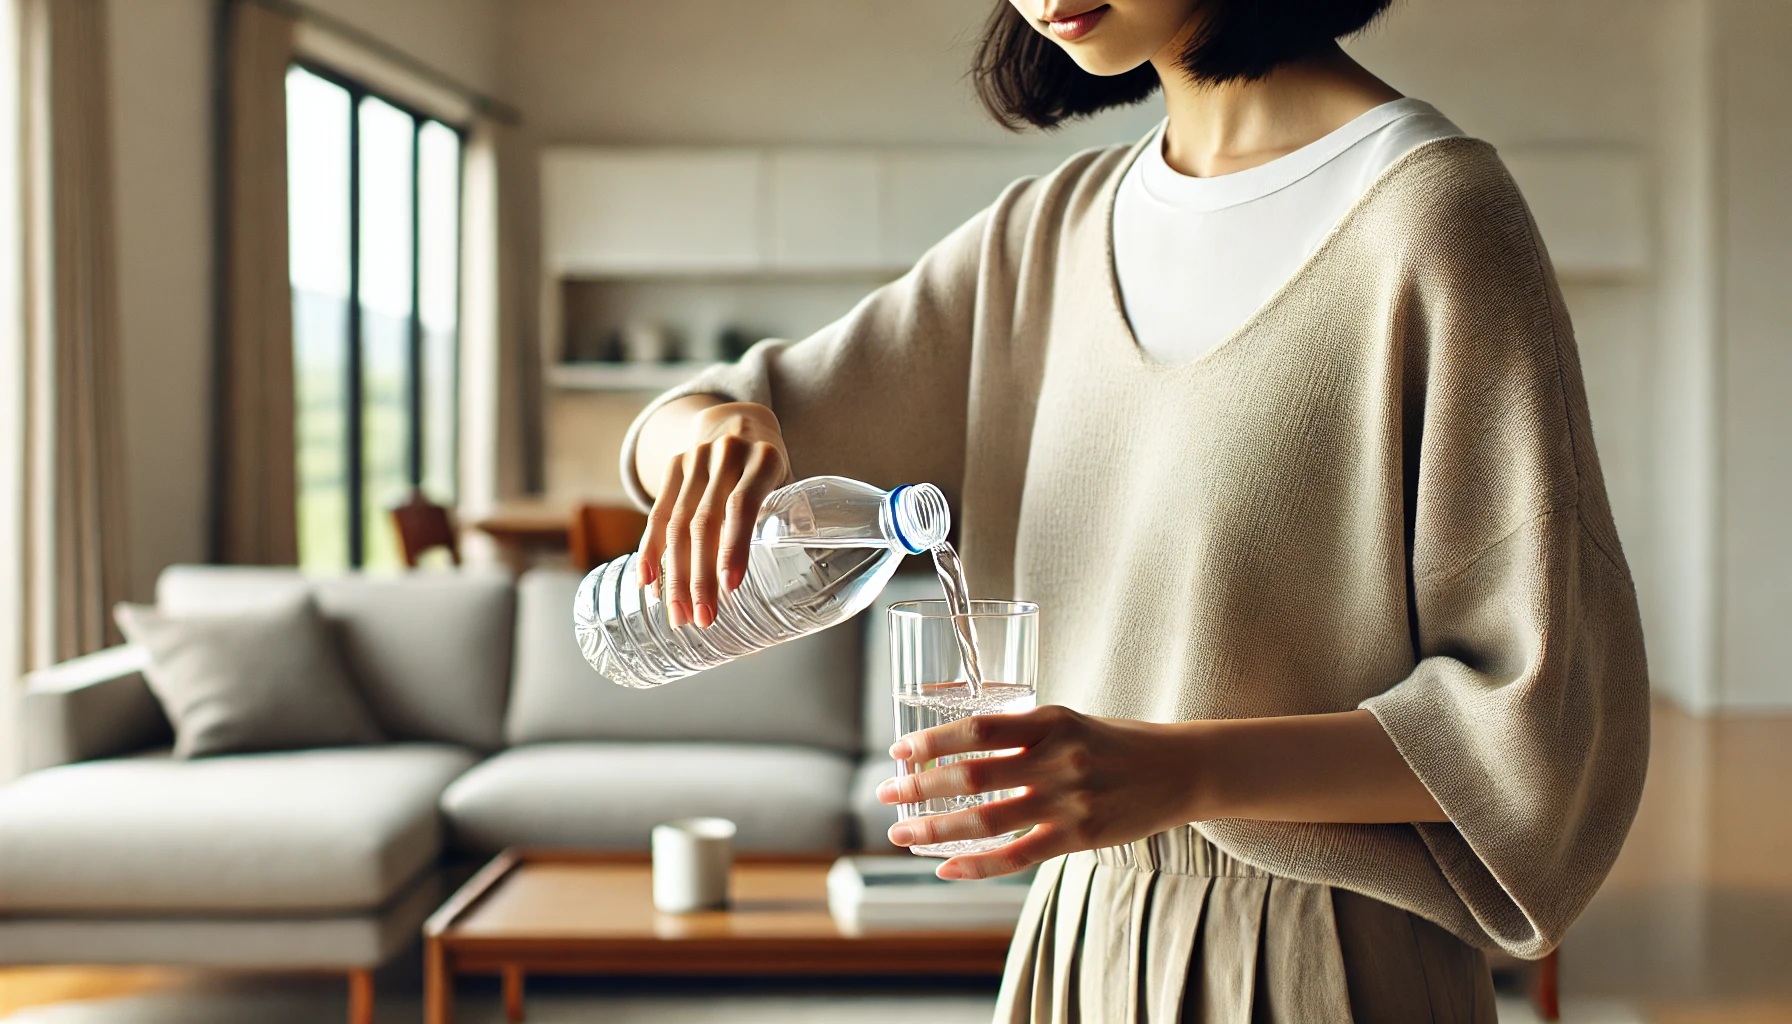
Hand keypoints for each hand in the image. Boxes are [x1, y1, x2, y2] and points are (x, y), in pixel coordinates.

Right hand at [638, 401, 791, 628]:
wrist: (738, 420)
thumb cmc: (771, 470)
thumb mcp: (789, 485)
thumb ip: (786, 522)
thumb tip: (788, 590)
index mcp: (764, 459)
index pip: (743, 504)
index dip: (735, 546)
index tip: (730, 587)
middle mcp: (727, 454)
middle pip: (705, 522)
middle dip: (699, 576)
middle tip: (702, 618)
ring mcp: (695, 458)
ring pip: (677, 523)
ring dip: (673, 574)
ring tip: (678, 614)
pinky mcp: (673, 466)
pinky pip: (657, 514)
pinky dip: (650, 551)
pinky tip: (648, 583)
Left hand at [875, 705, 1211, 879]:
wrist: (1181, 768)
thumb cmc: (1117, 742)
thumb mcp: (1070, 721)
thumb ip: (1024, 734)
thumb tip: (962, 748)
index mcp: (1050, 721)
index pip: (978, 727)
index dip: (932, 740)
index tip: (899, 750)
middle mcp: (1056, 759)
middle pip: (972, 775)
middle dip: (919, 786)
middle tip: (885, 794)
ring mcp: (1068, 801)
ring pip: (986, 820)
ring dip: (935, 828)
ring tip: (901, 833)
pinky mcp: (1080, 836)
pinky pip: (1017, 857)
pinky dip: (976, 865)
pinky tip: (946, 867)